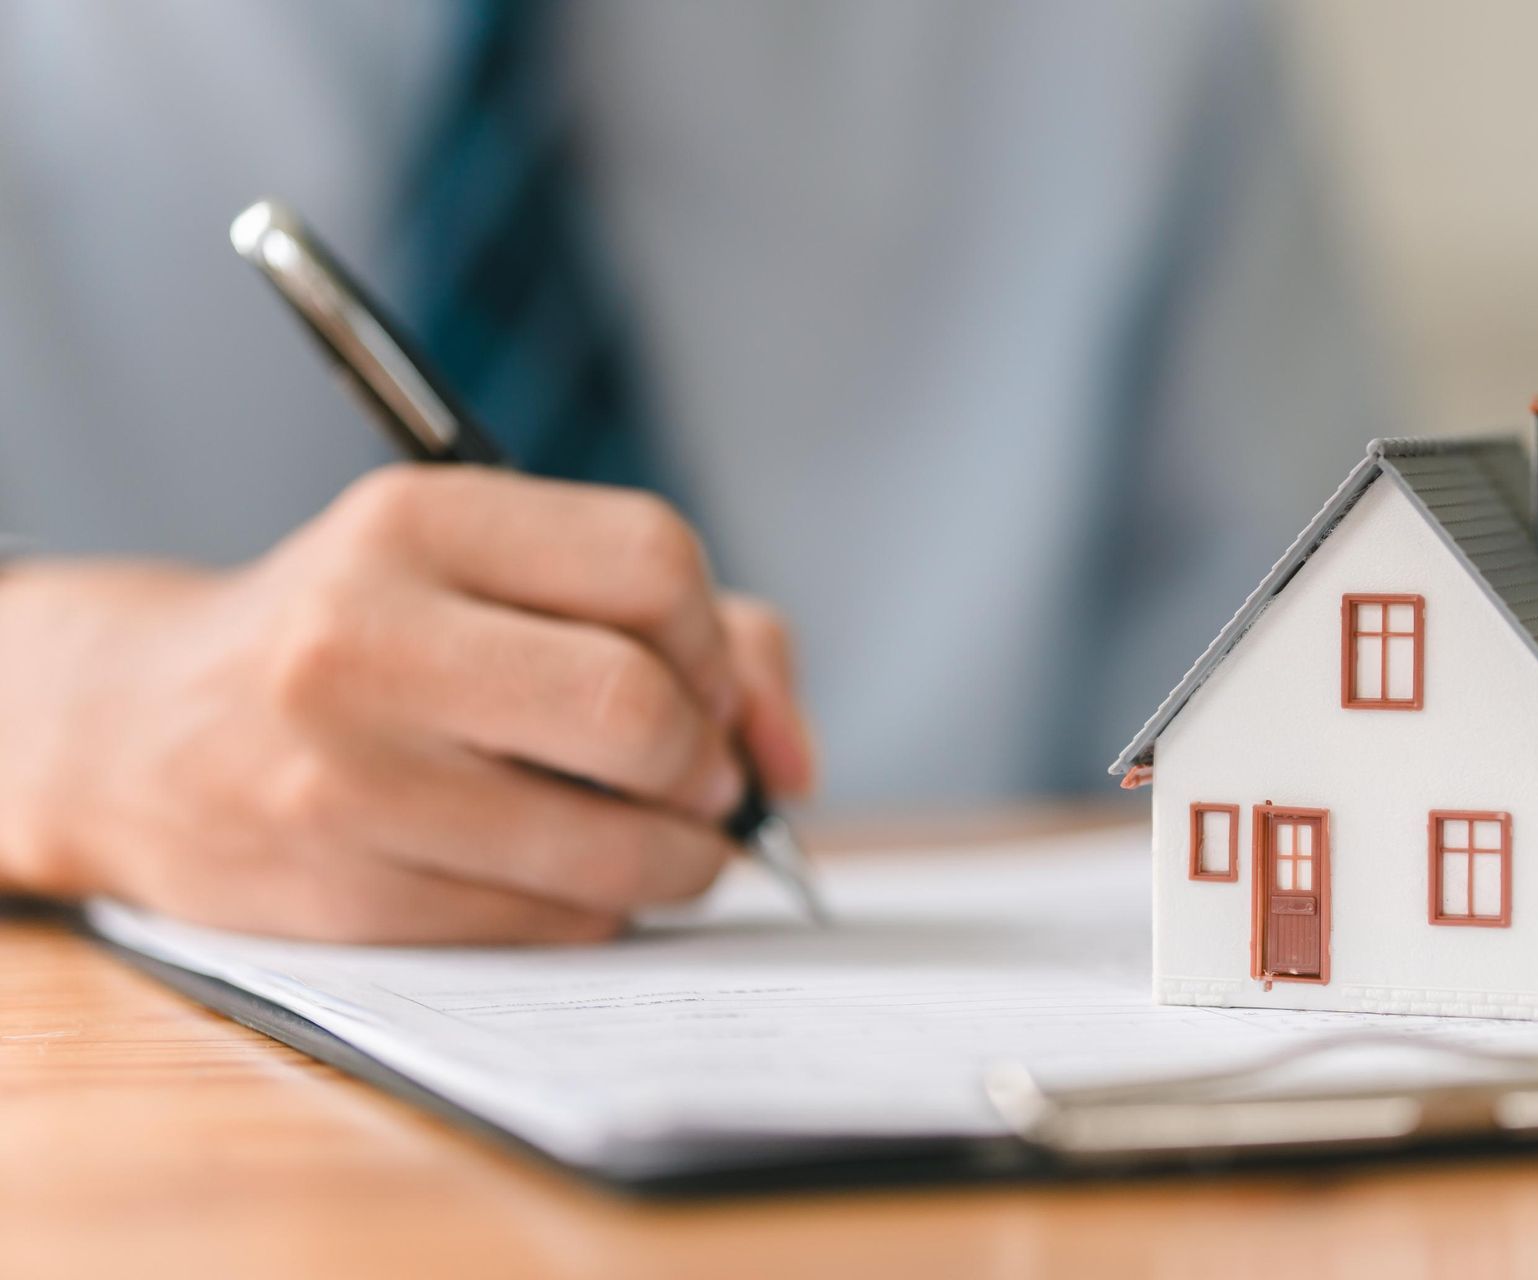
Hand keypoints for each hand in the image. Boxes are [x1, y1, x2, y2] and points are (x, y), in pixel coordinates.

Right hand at [0, 466, 814, 941]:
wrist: (144, 730)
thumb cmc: (368, 640)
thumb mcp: (496, 572)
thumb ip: (697, 631)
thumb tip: (792, 763)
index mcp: (421, 519)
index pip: (655, 562)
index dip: (715, 643)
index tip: (702, 686)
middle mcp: (367, 636)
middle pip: (640, 708)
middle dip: (708, 763)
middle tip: (696, 778)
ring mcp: (344, 776)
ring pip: (613, 846)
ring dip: (679, 858)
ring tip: (659, 839)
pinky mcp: (340, 897)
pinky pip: (551, 925)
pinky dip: (596, 909)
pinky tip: (561, 875)